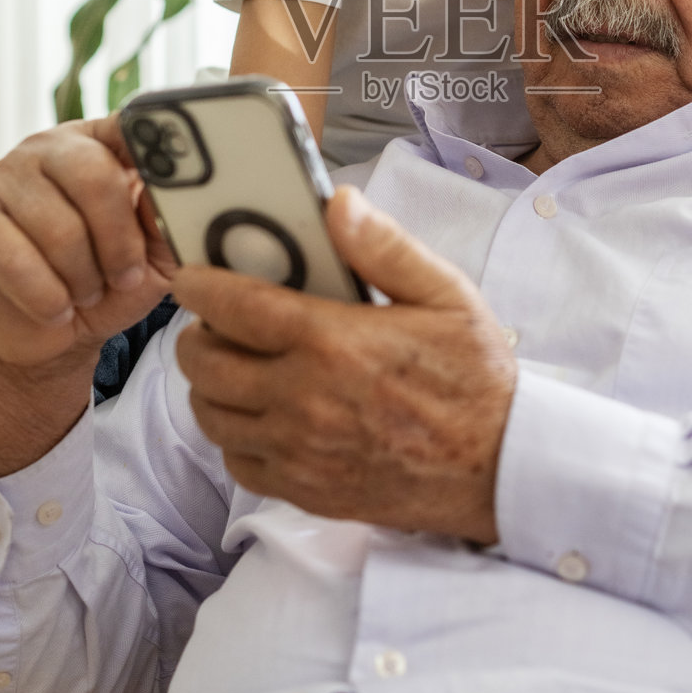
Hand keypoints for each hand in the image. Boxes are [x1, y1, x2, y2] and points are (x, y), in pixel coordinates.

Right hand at [0, 114, 176, 371]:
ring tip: (86, 292)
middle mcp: (48, 147)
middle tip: (124, 276)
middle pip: (95, 177)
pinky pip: (15, 260)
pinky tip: (56, 307)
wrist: (43, 333)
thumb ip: (171, 219)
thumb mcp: (155, 255)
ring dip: (83, 278)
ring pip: (58, 228)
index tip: (175, 185)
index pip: (130, 127)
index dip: (155, 155)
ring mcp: (4, 177)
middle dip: (119, 242)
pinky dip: (47, 297)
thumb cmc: (105, 284)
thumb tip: (184, 191)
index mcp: (99, 142)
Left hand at [175, 186, 517, 544]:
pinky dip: (235, 435)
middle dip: (198, 334)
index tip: (191, 276)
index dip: (200, 286)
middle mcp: (304, 399)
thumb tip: (338, 202)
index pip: (234, 306)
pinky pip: (238, 461)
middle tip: (217, 322)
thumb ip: (384, 247)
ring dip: (210, 385)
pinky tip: (260, 415)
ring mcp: (300, 451)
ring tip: (233, 365)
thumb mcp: (446, 295)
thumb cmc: (475, 377)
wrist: (500, 468)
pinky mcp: (305, 490)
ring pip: (212, 414)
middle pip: (206, 363)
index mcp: (333, 341)